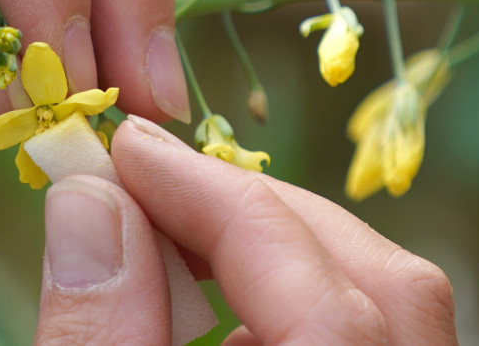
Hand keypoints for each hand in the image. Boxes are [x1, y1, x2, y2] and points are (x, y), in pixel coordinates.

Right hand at [36, 117, 457, 344]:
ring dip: (279, 250)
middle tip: (151, 182)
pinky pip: (376, 337)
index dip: (216, 204)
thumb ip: (100, 335)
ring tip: (174, 236)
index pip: (324, 307)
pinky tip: (221, 303)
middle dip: (258, 211)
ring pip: (389, 307)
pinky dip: (300, 300)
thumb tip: (89, 200)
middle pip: (381, 286)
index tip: (128, 150)